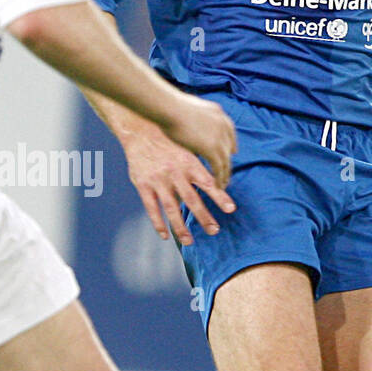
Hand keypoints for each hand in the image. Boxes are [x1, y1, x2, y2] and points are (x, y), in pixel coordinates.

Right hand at [126, 108, 236, 245]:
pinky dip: (158, 223)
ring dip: (181, 227)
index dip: (220, 196)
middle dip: (204, 217)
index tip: (231, 209)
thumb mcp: (188, 147)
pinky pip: (152, 208)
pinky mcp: (143, 185)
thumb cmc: (169, 139)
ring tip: (190, 241)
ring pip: (172, 208)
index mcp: (188, 162)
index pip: (208, 182)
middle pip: (192, 199)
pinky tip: (165, 235)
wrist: (140, 129)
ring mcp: (158, 180)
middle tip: (214, 231)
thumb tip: (216, 183)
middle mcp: (175, 172)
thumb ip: (199, 165)